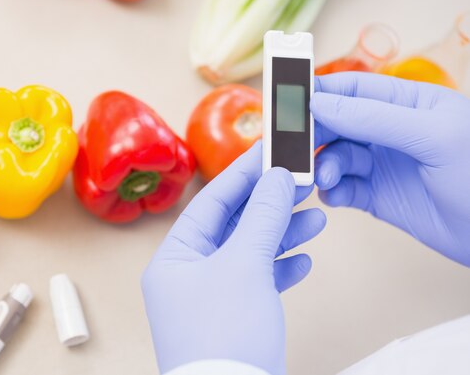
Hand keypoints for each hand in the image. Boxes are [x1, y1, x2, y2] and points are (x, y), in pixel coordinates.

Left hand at [142, 142, 325, 374]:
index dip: (243, 174)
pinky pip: (259, 282)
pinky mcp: (234, 318)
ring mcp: (211, 298)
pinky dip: (281, 268)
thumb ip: (261, 216)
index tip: (272, 152)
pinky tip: (304, 259)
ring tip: (315, 215)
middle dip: (268, 204)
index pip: (211, 201)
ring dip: (281, 233)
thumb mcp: (244, 265)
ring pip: (249, 252)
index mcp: (174, 258)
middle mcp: (187, 275)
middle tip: (300, 182)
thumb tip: (276, 177)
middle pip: (232, 225)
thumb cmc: (223, 337)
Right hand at [312, 72, 469, 266]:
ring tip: (324, 179)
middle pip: (336, 122)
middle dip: (314, 134)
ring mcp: (383, 164)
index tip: (287, 100)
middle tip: (294, 148)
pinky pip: (342, 188)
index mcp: (408, 103)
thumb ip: (373, 118)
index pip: (353, 87)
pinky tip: (335, 196)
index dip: (319, 90)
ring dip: (322, 166)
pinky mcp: (378, 197)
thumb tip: (319, 102)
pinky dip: (332, 191)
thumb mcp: (431, 136)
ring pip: (334, 157)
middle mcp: (391, 130)